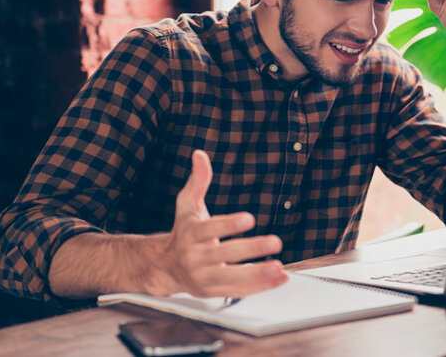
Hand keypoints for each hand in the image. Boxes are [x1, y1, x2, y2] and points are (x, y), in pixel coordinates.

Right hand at [149, 150, 287, 296]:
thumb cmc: (183, 232)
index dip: (229, 224)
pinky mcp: (213, 292)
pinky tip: (280, 279)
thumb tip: (200, 154)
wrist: (165, 267)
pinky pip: (238, 291)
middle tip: (276, 242)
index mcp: (190, 234)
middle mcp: (195, 258)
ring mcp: (204, 278)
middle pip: (225, 255)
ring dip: (258, 275)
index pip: (210, 229)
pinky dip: (260, 287)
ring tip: (280, 268)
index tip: (249, 219)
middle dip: (251, 249)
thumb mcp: (187, 205)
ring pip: (232, 279)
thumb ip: (198, 181)